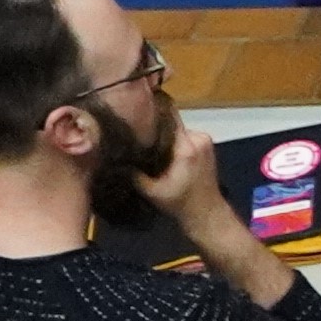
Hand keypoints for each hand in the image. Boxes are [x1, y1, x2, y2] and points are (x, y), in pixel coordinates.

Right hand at [135, 107, 240, 231]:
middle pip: (170, 124)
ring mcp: (205, 140)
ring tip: (146, 144)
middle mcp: (199, 137)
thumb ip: (134, 174)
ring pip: (177, 130)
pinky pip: (185, 136)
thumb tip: (114, 157)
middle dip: (154, 129)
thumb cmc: (180, 203)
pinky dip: (174, 142)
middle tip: (134, 134)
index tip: (133, 108)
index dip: (151, 111)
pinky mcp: (206, 145)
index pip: (169, 117)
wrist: (207, 212)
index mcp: (187, 146)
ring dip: (164, 137)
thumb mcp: (152, 191)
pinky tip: (161, 151)